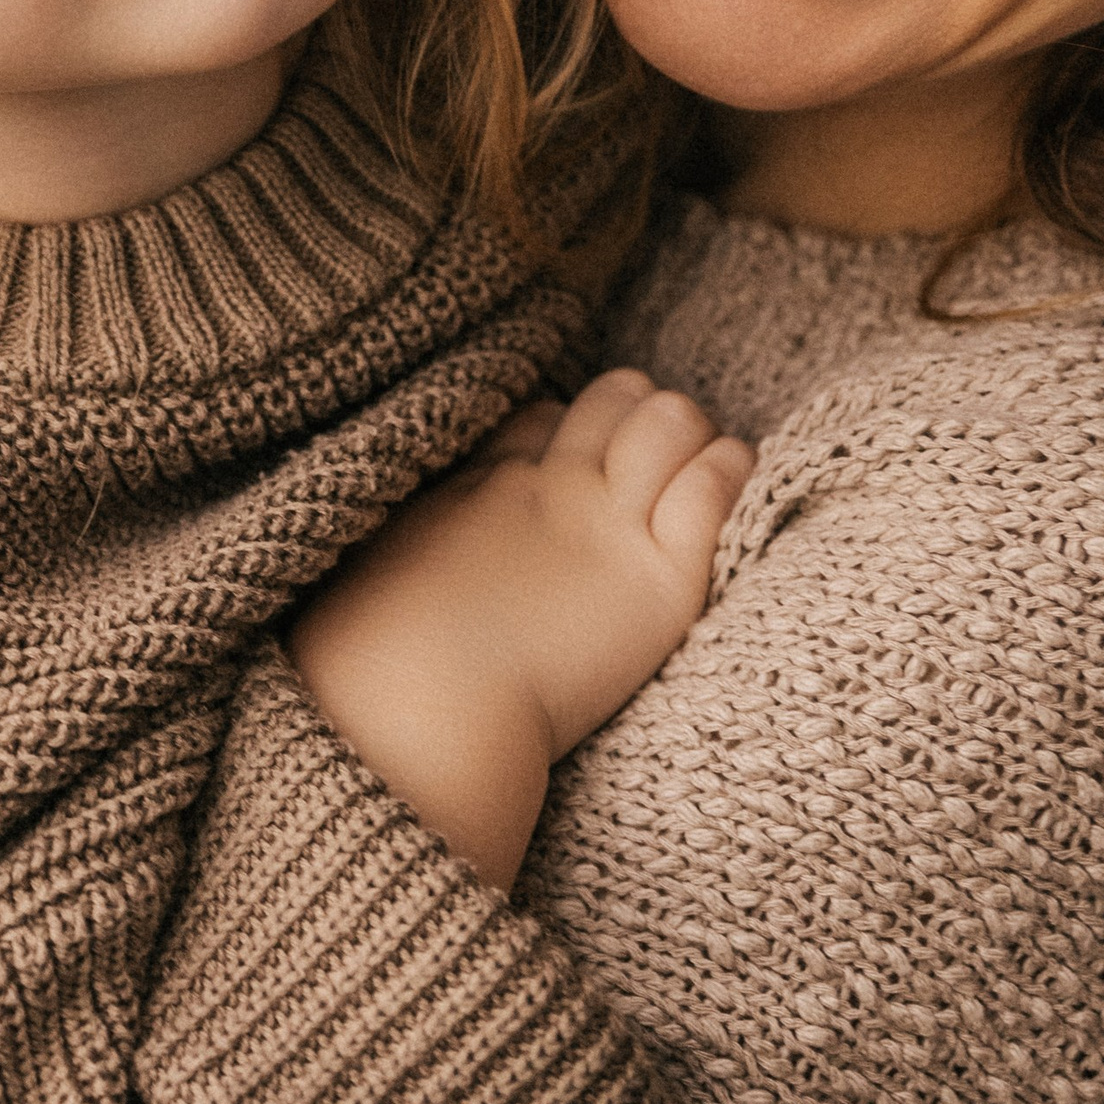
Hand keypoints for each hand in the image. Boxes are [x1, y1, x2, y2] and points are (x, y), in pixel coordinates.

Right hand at [290, 370, 752, 892]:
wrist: (415, 707)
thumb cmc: (375, 667)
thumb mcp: (375, 572)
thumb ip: (407, 545)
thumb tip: (400, 578)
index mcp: (482, 484)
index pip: (547, 416)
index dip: (570, 442)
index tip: (572, 488)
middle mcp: (549, 485)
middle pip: (618, 396)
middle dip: (641, 426)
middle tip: (647, 491)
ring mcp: (606, 522)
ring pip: (677, 417)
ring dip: (692, 445)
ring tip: (690, 497)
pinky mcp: (659, 576)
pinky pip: (718, 480)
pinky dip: (728, 480)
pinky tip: (718, 507)